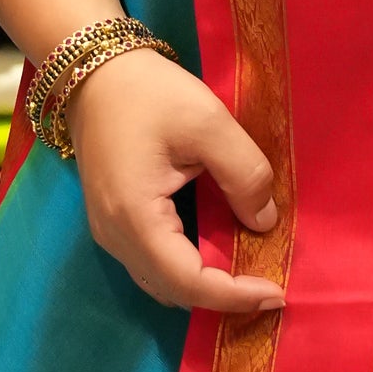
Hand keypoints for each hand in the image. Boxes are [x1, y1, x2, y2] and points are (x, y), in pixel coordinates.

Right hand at [68, 49, 284, 318]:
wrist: (95, 72)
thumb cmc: (149, 92)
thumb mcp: (209, 123)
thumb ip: (244, 175)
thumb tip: (265, 222)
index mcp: (135, 217)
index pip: (190, 281)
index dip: (235, 295)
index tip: (277, 293)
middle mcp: (115, 235)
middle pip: (173, 291)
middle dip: (223, 299)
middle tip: (270, 291)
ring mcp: (107, 231)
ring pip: (160, 283)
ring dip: (204, 289)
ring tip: (249, 279)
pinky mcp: (111, 221)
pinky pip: (151, 264)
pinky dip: (186, 272)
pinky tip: (217, 257)